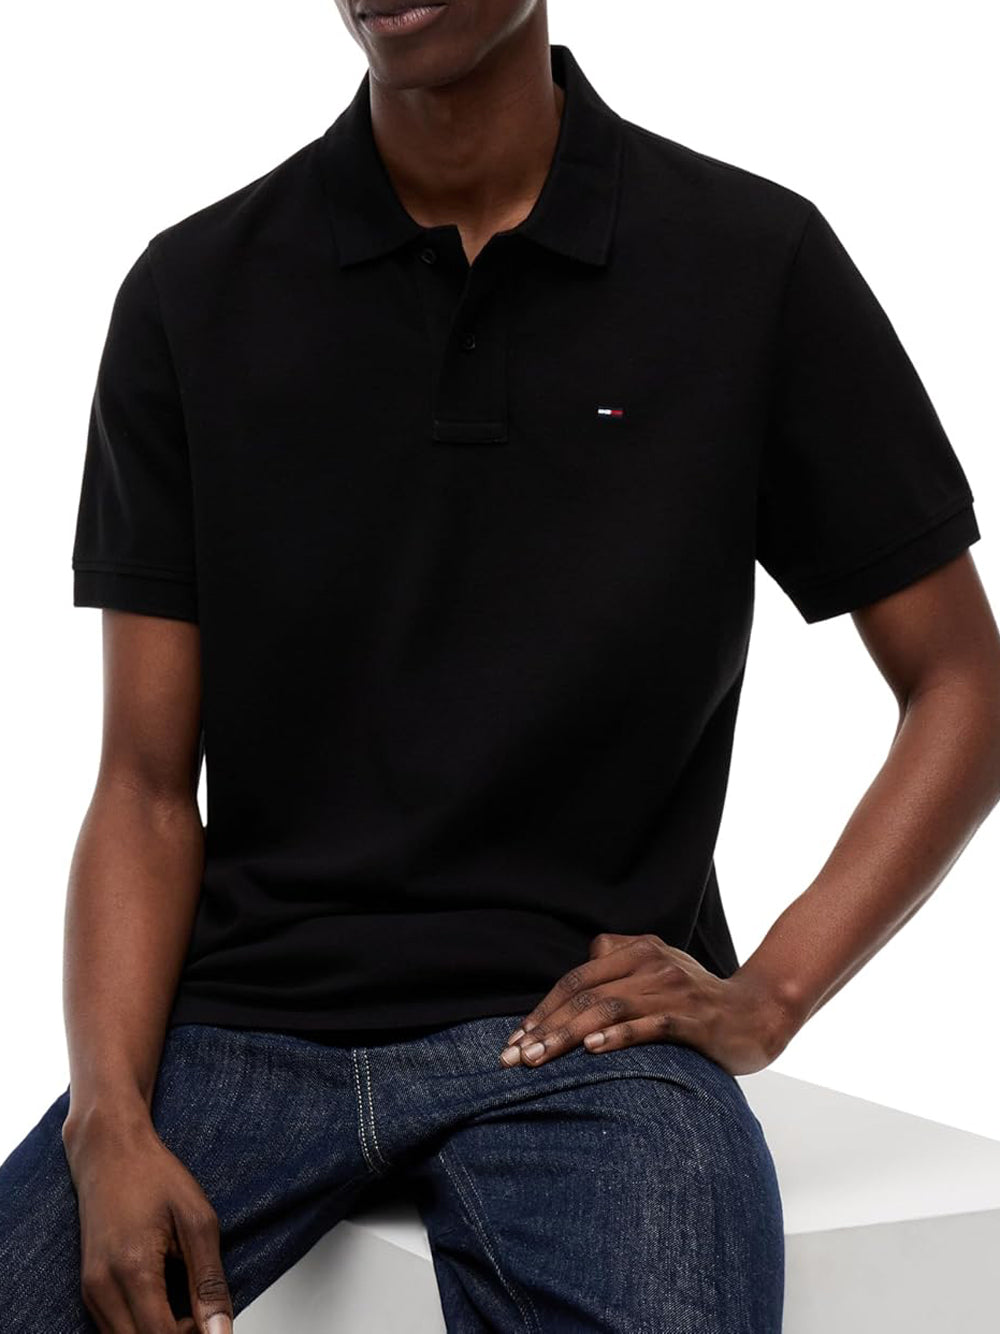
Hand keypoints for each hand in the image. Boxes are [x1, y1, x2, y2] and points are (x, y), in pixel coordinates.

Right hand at [61, 1107, 232, 1333]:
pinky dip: (142, 1328)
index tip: (215, 1326)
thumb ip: (209, 1282)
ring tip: (187, 1309)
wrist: (109, 1151)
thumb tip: (221, 1331)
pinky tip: (166, 1304)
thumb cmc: (153, 1175)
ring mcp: (90, 1292)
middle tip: (203, 1316)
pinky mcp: (88, 1291)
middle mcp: (102, 1289)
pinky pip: (114, 1330)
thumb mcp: (197, 1220)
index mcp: (133, 1270)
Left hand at [498, 932, 800, 1075]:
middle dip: (545, 1028)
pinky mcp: (694, 1017)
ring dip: (568, 1035)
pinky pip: (650, 1024)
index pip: (577, 979)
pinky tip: (594, 1049)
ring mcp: (673, 989)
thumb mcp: (657, 970)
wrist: (759, 1012)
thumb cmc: (698, 998)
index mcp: (638, 950)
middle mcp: (652, 963)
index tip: (515, 1041)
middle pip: (585, 994)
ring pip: (609, 1008)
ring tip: (539, 1059)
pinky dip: (620, 1036)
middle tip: (514, 1059)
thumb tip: (583, 969)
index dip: (543, 1009)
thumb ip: (620, 964)